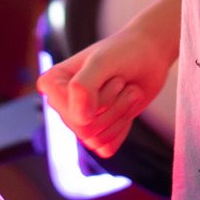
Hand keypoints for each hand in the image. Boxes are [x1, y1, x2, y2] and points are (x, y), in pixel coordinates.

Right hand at [36, 23, 176, 157]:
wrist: (147, 54)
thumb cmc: (123, 51)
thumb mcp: (103, 62)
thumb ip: (84, 86)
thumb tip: (79, 119)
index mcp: (52, 84)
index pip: (73, 116)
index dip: (100, 101)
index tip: (110, 75)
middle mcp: (60, 103)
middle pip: (85, 131)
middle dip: (113, 107)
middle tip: (122, 82)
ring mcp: (78, 118)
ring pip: (95, 140)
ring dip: (120, 114)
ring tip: (127, 90)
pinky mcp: (95, 130)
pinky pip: (105, 148)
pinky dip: (121, 128)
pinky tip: (125, 105)